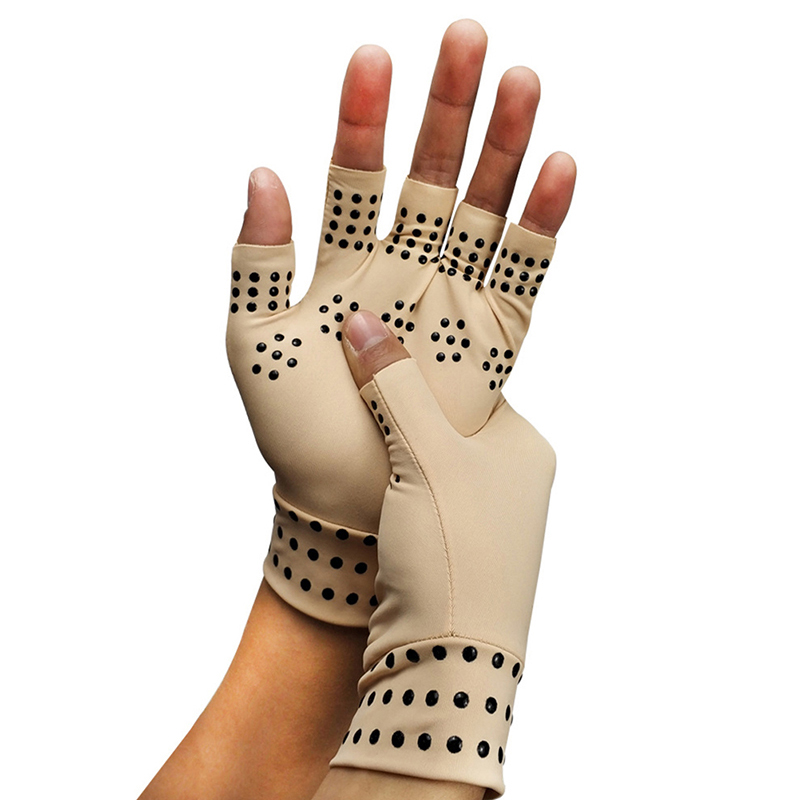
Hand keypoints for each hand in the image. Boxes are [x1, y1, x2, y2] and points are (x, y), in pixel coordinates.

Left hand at [228, 20, 574, 624]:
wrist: (345, 497)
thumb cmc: (294, 428)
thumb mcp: (254, 340)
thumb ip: (258, 259)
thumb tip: (264, 171)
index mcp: (344, 262)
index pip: (356, 171)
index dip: (363, 116)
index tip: (372, 57)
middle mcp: (403, 267)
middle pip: (430, 172)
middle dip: (447, 107)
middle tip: (465, 37)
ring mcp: (452, 295)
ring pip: (484, 205)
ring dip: (503, 146)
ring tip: (520, 80)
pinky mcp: (495, 331)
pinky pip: (525, 267)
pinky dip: (541, 221)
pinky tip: (558, 166)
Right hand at [330, 315, 552, 795]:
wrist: (447, 667)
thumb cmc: (454, 557)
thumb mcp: (424, 457)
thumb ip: (395, 386)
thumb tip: (364, 322)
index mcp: (523, 447)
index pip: (468, 383)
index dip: (418, 363)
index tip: (373, 347)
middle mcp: (512, 481)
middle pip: (446, 421)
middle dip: (399, 405)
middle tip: (349, 383)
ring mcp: (487, 520)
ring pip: (428, 462)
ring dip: (390, 450)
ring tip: (347, 430)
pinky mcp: (456, 551)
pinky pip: (417, 499)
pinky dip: (389, 486)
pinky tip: (358, 482)